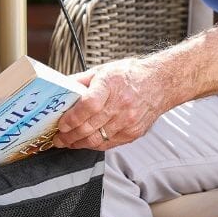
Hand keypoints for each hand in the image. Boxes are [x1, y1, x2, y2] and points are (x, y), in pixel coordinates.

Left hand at [53, 58, 170, 150]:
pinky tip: (85, 142)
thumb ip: (81, 81)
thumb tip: (61, 90)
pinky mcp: (132, 133)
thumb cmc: (131, 75)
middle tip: (58, 138)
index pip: (88, 106)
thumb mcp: (103, 70)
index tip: (61, 124)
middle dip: (69, 136)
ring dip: (78, 143)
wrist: (159, 83)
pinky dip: (93, 145)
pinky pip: (108, 144)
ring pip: (97, 140)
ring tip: (68, 142)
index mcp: (111, 85)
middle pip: (89, 127)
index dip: (72, 118)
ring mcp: (128, 121)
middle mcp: (121, 104)